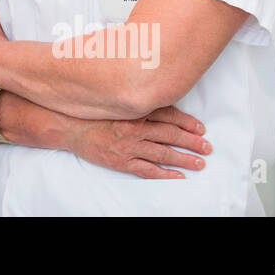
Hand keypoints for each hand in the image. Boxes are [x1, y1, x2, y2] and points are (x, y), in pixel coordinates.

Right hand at [65, 106, 210, 178]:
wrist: (67, 127)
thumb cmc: (91, 111)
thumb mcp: (114, 99)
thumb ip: (135, 100)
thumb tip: (159, 98)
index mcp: (133, 110)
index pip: (167, 114)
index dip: (186, 121)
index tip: (201, 128)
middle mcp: (134, 127)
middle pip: (170, 134)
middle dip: (192, 141)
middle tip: (207, 147)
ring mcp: (128, 146)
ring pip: (163, 153)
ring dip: (184, 159)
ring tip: (200, 163)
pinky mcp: (121, 162)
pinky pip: (147, 170)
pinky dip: (165, 175)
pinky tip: (178, 177)